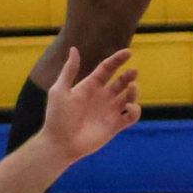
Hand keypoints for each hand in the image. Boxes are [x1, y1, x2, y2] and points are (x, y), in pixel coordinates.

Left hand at [41, 46, 140, 162]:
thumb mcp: (60, 91)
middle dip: (129, 75)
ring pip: (129, 97)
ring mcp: (109, 111)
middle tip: (133, 72)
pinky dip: (136, 110)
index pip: (107, 69)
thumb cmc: (57, 117)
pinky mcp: (116, 125)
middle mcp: (102, 97)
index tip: (128, 52)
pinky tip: (130, 108)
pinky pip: (132, 115)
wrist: (60, 143)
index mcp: (90, 86)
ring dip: (134, 91)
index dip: (117, 59)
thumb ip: (69, 70)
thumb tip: (74, 48)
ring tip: (131, 90)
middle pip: (121, 81)